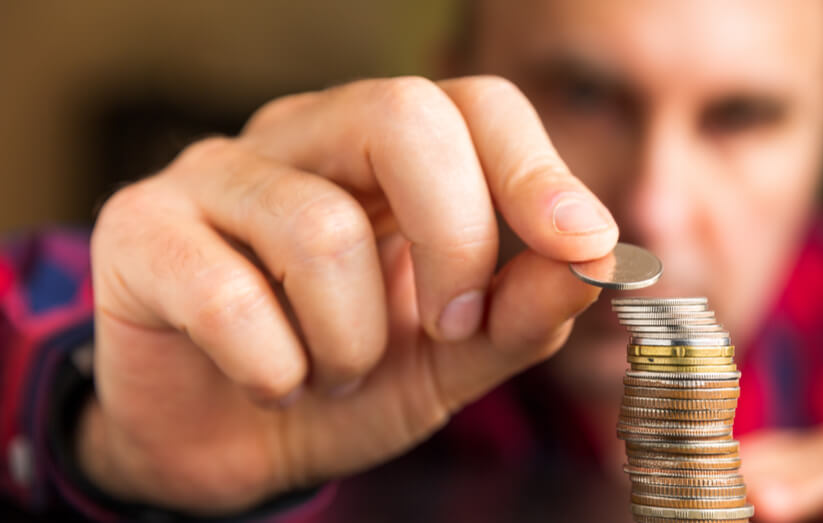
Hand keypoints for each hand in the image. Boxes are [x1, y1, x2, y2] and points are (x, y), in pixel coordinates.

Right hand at [82, 76, 617, 513]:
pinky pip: (228, 295)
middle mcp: (301, 138)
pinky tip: (273, 381)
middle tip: (447, 328)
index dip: (535, 170)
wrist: (227, 440)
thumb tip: (596, 259)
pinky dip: (275, 367)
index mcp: (385, 155)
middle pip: (403, 119)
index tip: (581, 244)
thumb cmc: (343, 380)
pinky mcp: (141, 229)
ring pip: (320, 228)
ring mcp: (215, 174)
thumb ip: (521, 310)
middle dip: (454, 243)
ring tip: (336, 372)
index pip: (474, 105)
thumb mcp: (452, 358)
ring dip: (352, 340)